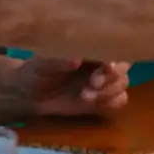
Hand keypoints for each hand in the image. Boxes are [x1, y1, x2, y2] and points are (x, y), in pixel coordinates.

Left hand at [8, 56, 130, 117]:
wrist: (29, 95)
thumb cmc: (36, 72)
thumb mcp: (42, 64)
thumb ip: (59, 61)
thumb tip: (77, 60)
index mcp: (90, 48)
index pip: (112, 49)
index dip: (114, 58)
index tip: (106, 67)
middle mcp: (100, 63)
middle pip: (123, 67)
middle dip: (111, 78)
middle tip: (92, 85)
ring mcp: (103, 82)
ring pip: (122, 84)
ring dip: (108, 92)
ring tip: (85, 97)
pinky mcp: (102, 101)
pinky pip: (119, 101)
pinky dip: (111, 103)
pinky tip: (94, 105)